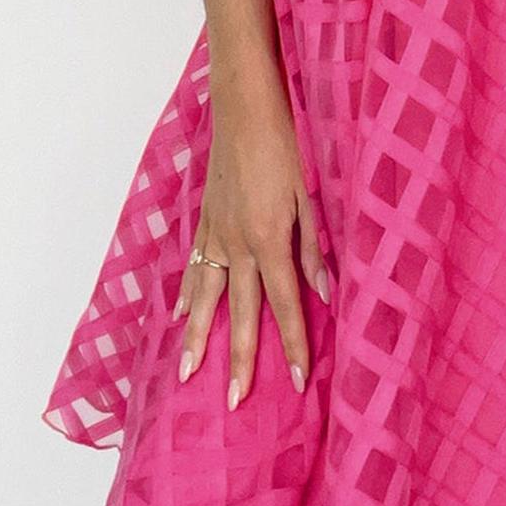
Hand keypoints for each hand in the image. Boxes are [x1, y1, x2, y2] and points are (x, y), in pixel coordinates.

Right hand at [173, 75, 332, 409]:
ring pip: (207, 296)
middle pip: (240, 312)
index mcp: (270, 238)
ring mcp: (217, 232)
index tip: (297, 382)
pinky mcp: (206, 218)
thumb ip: (315, 245)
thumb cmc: (287, 140)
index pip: (285, 304)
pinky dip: (188, 293)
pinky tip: (181, 317)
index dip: (293, 345)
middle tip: (233, 402)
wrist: (246, 103)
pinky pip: (194, 265)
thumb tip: (324, 291)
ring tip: (189, 373)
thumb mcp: (312, 191)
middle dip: (239, 359)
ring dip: (199, 337)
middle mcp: (239, 243)